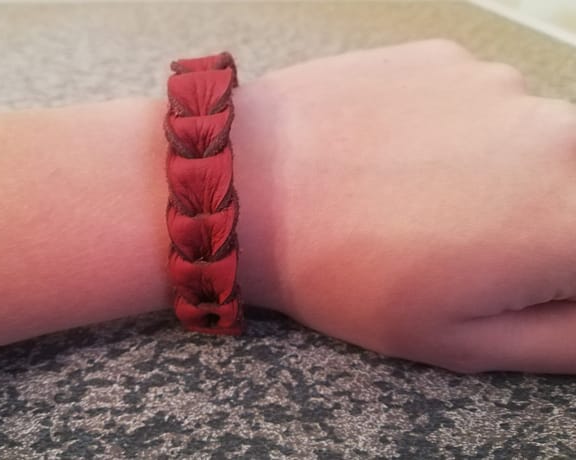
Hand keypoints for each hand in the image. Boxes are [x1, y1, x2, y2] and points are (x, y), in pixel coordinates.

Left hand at [231, 39, 575, 372]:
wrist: (251, 185)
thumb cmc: (347, 277)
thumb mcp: (460, 341)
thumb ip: (565, 336)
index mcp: (569, 221)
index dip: (552, 273)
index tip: (507, 275)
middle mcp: (559, 135)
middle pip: (570, 191)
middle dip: (534, 220)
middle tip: (458, 238)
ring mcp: (501, 83)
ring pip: (529, 141)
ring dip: (497, 171)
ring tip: (417, 193)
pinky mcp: (450, 55)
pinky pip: (480, 103)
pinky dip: (456, 130)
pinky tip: (395, 150)